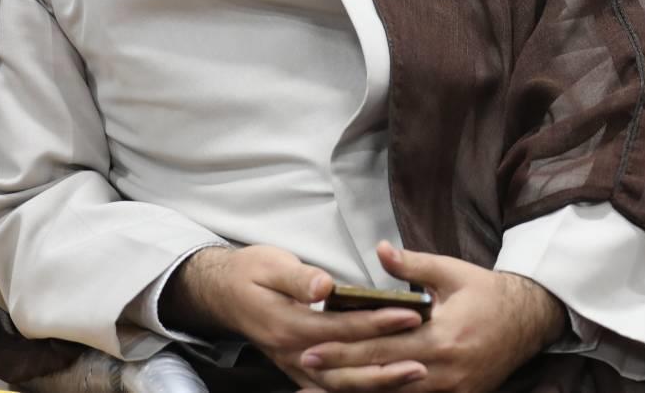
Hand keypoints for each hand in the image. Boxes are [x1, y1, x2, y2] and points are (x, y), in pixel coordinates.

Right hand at [160, 245, 424, 387]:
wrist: (221, 294)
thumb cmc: (251, 273)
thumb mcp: (271, 265)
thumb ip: (299, 277)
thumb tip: (324, 285)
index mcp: (288, 325)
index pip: (341, 328)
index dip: (377, 323)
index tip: (410, 314)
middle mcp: (292, 352)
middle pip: (344, 368)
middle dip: (385, 365)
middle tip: (423, 360)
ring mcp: (294, 365)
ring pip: (339, 384)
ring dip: (377, 382)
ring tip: (414, 374)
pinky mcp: (299, 368)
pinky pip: (331, 385)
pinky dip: (358, 387)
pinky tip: (387, 383)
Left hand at [297, 241, 566, 392]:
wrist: (531, 320)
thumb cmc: (488, 292)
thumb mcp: (452, 272)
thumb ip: (413, 265)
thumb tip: (380, 249)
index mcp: (441, 336)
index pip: (381, 346)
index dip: (343, 350)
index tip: (310, 349)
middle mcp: (444, 370)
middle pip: (380, 377)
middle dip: (338, 376)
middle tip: (304, 370)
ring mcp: (452, 390)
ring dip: (356, 392)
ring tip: (318, 390)